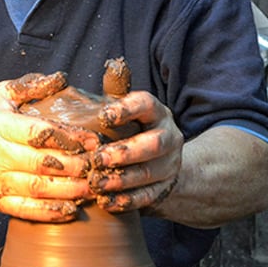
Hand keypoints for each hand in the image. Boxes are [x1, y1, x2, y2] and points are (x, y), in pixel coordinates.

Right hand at [0, 72, 100, 220]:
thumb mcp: (3, 96)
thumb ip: (32, 86)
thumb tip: (61, 78)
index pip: (39, 132)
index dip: (70, 137)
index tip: (94, 141)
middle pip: (42, 162)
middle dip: (76, 165)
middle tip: (99, 165)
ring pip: (38, 188)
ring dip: (70, 190)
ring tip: (93, 186)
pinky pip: (26, 210)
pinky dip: (51, 212)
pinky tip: (72, 209)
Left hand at [88, 90, 182, 212]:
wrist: (161, 163)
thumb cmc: (131, 129)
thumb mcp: (125, 109)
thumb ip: (116, 91)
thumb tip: (112, 64)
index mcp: (157, 112)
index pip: (146, 104)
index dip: (127, 109)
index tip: (104, 115)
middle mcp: (169, 137)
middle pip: (153, 144)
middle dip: (125, 153)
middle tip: (97, 158)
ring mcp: (170, 165)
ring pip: (149, 173)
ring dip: (121, 180)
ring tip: (96, 183)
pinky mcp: (164, 188)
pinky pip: (147, 197)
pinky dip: (126, 201)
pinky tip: (106, 202)